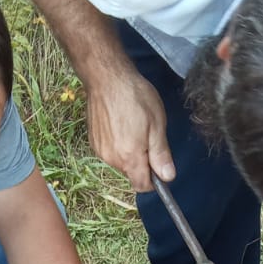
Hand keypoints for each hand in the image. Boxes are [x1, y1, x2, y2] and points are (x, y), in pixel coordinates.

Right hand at [86, 70, 174, 191]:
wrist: (106, 77)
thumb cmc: (134, 96)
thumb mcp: (157, 124)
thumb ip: (161, 155)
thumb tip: (168, 177)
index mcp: (130, 158)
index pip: (142, 186)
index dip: (154, 180)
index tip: (158, 164)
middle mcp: (113, 159)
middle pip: (132, 174)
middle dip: (142, 162)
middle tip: (147, 135)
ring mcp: (100, 151)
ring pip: (121, 163)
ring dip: (129, 152)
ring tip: (132, 126)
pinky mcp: (94, 142)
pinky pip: (110, 152)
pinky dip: (117, 144)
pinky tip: (119, 124)